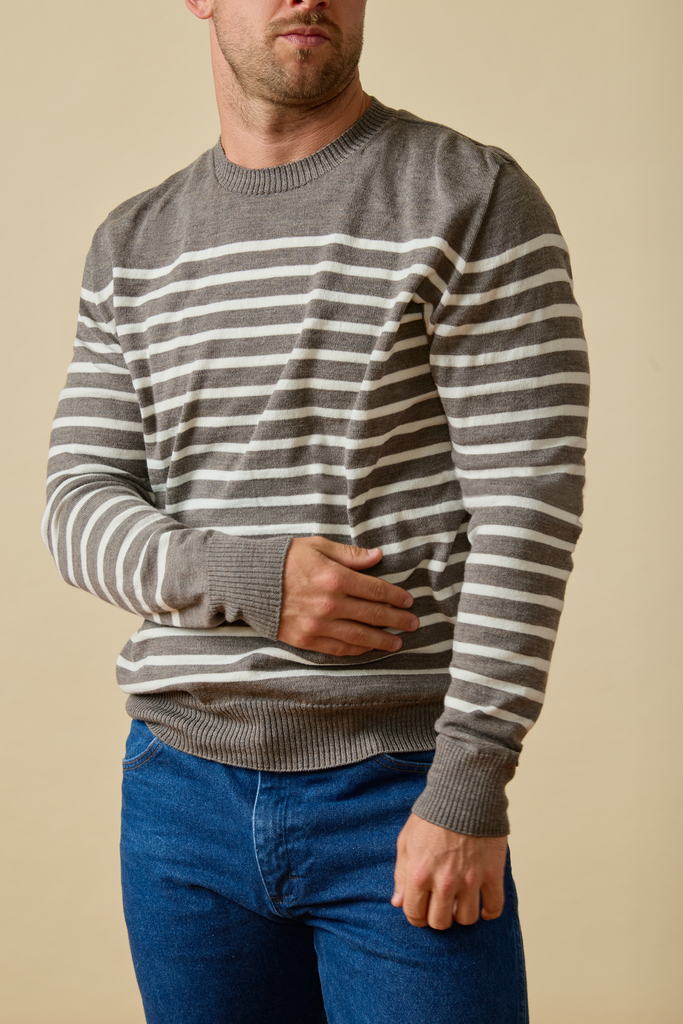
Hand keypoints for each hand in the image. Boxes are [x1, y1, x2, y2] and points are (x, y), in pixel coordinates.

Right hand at [278, 537, 418, 656]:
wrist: (249, 583)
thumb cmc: (284, 560)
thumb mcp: (317, 546)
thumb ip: (349, 555)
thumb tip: (377, 556)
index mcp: (335, 578)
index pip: (375, 590)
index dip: (395, 597)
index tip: (408, 601)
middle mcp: (330, 604)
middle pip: (373, 615)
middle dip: (397, 620)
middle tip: (413, 624)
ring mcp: (318, 625)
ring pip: (360, 637)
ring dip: (382, 640)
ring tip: (397, 643)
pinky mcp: (307, 639)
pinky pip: (339, 648)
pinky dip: (357, 650)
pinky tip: (368, 649)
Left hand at [391, 813, 507, 928]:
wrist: (464, 793)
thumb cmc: (432, 815)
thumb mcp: (406, 841)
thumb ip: (401, 874)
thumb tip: (397, 902)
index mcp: (419, 874)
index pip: (415, 915)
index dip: (417, 916)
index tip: (423, 909)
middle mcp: (444, 882)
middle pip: (441, 922)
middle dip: (439, 917)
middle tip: (442, 905)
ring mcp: (470, 879)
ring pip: (467, 919)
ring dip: (462, 915)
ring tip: (461, 902)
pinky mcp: (492, 873)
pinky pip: (494, 907)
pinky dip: (490, 912)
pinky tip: (484, 907)